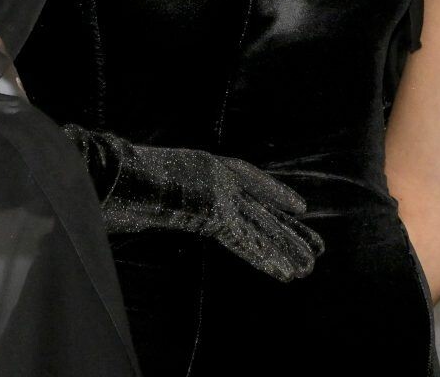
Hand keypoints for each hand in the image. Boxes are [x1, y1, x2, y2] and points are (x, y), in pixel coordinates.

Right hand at [61, 122, 323, 281]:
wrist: (121, 169)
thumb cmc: (126, 174)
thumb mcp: (151, 177)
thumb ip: (164, 190)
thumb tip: (152, 201)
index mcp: (208, 167)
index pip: (251, 180)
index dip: (276, 193)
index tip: (301, 207)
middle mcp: (221, 179)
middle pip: (263, 210)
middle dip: (289, 230)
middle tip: (318, 248)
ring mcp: (220, 194)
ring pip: (261, 226)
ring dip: (286, 248)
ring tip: (310, 268)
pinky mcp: (215, 213)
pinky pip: (245, 241)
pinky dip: (265, 258)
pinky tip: (285, 272)